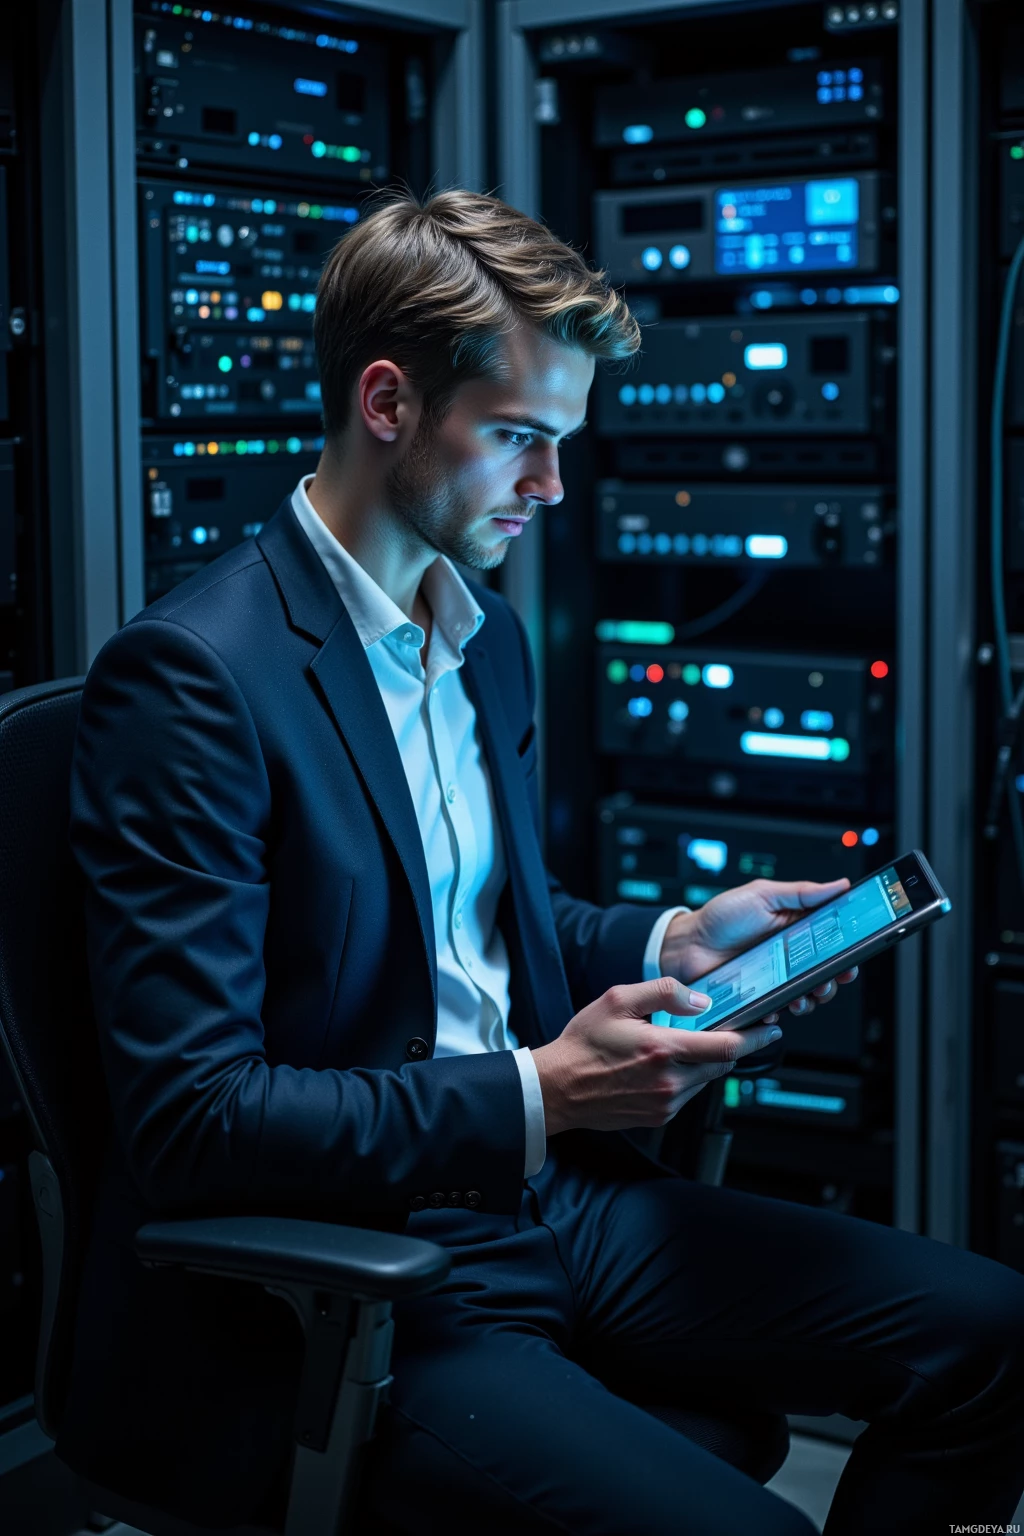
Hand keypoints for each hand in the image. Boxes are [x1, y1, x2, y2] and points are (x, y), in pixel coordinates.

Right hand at [531, 978, 783, 1136]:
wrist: (558, 1088)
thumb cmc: (583, 1044)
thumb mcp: (618, 1000)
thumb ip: (663, 992)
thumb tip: (699, 999)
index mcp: (663, 1049)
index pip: (726, 1046)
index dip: (755, 1038)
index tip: (770, 1030)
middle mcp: (669, 1081)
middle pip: (721, 1064)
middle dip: (731, 1047)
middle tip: (732, 1030)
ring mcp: (666, 1103)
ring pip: (706, 1080)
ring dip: (706, 1062)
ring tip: (686, 1045)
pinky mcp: (659, 1117)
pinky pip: (688, 1094)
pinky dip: (688, 1077)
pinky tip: (667, 1064)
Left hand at [659, 880, 859, 1024]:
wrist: (687, 944)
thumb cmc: (721, 917)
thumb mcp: (763, 895)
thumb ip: (801, 892)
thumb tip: (838, 885)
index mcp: (795, 930)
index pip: (831, 942)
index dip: (846, 951)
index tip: (853, 958)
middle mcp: (789, 956)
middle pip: (825, 973)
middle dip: (833, 980)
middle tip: (830, 979)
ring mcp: (775, 979)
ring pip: (806, 995)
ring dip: (812, 999)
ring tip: (803, 996)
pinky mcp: (759, 997)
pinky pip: (778, 1010)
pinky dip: (781, 1011)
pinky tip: (776, 1007)